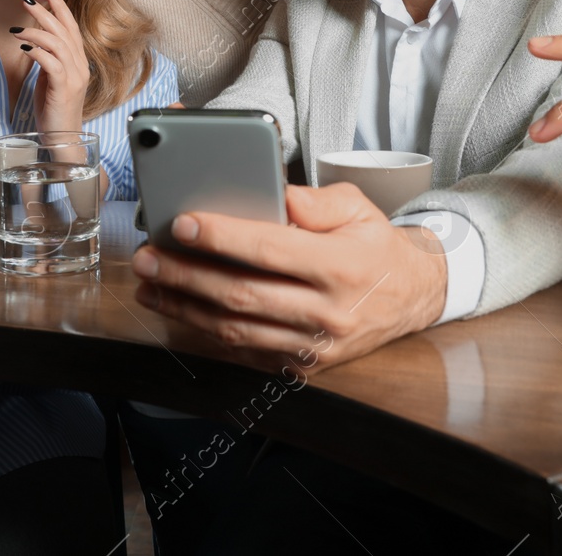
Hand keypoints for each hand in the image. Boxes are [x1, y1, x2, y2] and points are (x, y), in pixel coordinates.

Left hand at [19, 0, 87, 132]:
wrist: (62, 140)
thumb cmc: (53, 112)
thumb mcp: (51, 81)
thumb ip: (49, 61)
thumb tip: (35, 43)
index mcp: (79, 63)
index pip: (71, 28)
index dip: (61, 8)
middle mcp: (80, 66)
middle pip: (64, 30)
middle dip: (46, 11)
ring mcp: (74, 77)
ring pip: (58, 43)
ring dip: (36, 30)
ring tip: (17, 27)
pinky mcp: (64, 88)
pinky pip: (51, 62)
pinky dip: (37, 50)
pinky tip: (23, 46)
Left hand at [131, 183, 448, 366]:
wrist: (413, 298)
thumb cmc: (378, 248)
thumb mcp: (359, 208)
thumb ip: (315, 200)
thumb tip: (272, 194)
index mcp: (341, 267)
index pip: (269, 250)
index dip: (222, 238)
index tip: (183, 224)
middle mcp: (327, 313)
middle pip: (242, 295)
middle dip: (186, 275)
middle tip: (148, 257)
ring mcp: (315, 347)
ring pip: (236, 329)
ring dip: (185, 308)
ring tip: (151, 285)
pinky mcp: (305, 367)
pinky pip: (246, 351)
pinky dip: (208, 331)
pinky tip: (181, 311)